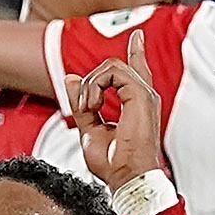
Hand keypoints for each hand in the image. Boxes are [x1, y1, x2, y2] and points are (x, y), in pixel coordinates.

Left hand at [67, 33, 163, 190]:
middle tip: (85, 108)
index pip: (137, 70)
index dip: (136, 51)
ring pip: (110, 66)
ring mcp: (144, 94)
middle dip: (91, 82)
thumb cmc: (114, 163)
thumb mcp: (90, 129)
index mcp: (136, 104)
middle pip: (116, 66)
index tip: (137, 36)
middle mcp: (143, 96)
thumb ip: (82, 104)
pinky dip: (95, 87)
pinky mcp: (141, 95)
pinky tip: (93, 106)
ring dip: (90, 86)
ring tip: (88, 109)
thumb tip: (71, 79)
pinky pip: (112, 72)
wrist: (126, 178)